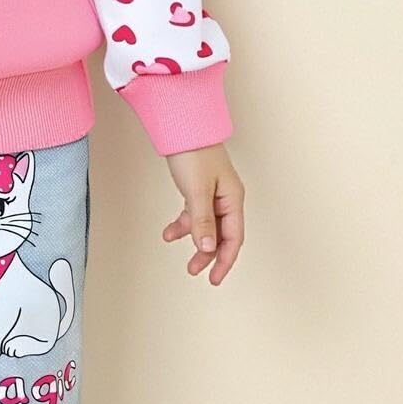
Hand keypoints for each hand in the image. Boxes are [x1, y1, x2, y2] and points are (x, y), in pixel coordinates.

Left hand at [162, 141, 244, 283]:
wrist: (181, 125)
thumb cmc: (193, 153)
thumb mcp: (196, 191)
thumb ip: (202, 221)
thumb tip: (208, 247)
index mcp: (232, 198)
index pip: (233, 237)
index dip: (225, 260)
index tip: (214, 278)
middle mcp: (227, 197)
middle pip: (222, 234)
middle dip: (209, 255)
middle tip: (195, 271)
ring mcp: (213, 193)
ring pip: (207, 226)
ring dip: (196, 242)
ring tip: (183, 257)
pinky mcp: (199, 188)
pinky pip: (195, 214)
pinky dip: (183, 225)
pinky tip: (169, 233)